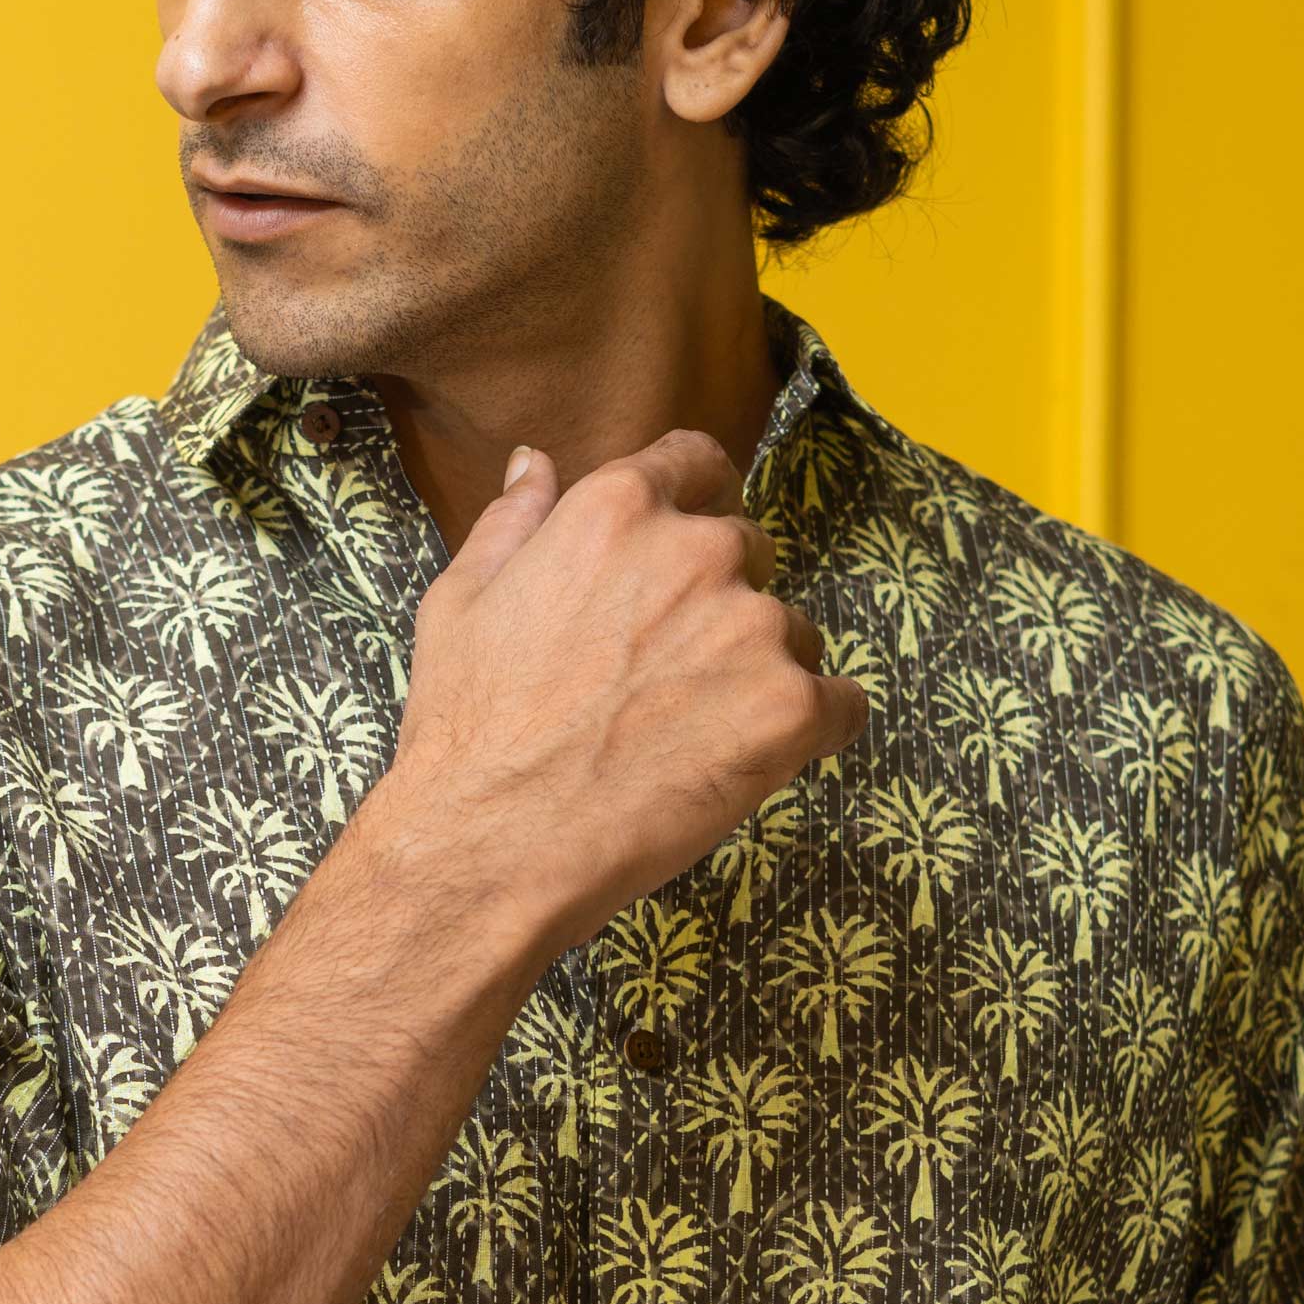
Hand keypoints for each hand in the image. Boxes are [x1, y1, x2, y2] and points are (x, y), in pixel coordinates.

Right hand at [374, 431, 868, 957]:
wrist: (493, 841)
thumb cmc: (469, 728)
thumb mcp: (461, 600)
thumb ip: (512, 520)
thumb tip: (536, 462)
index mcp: (618, 509)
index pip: (699, 463)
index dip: (697, 504)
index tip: (685, 558)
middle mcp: (698, 551)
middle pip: (750, 552)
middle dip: (721, 604)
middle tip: (666, 678)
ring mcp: (753, 628)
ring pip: (794, 634)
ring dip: (759, 673)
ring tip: (689, 735)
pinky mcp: (791, 708)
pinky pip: (842, 705)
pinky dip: (812, 732)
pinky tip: (750, 764)